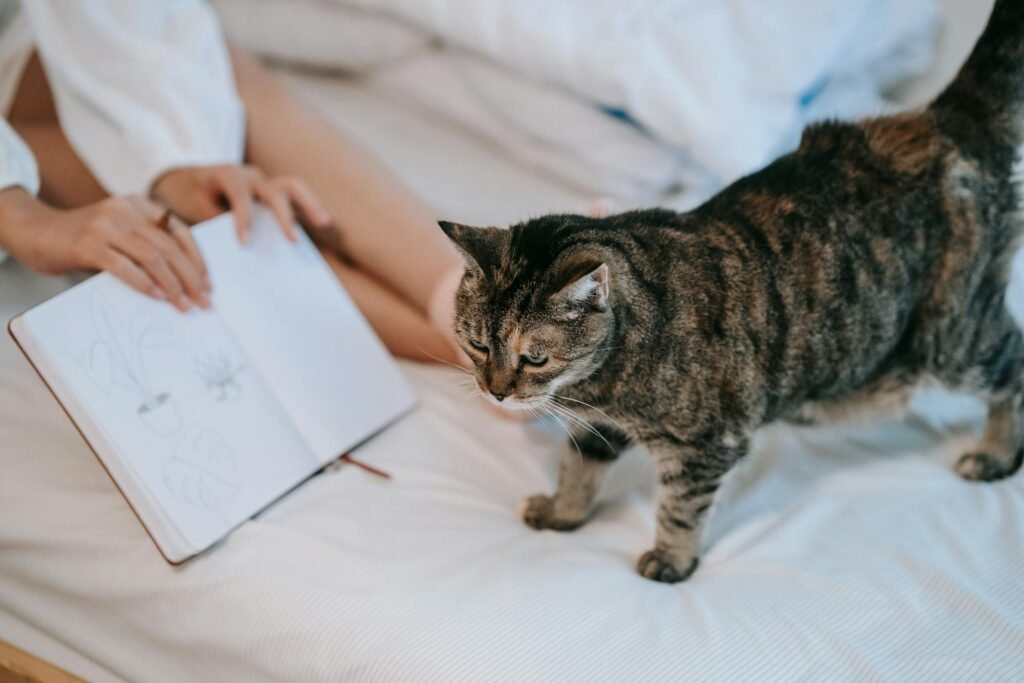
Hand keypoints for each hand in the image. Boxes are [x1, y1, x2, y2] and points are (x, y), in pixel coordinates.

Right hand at [0, 188, 208, 311]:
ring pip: (152, 257)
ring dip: (172, 285)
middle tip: (204, 302)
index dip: (197, 259)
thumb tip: (183, 281)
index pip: (179, 231)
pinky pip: (124, 266)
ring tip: (184, 305)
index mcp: (138, 204)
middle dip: (191, 277)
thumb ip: (146, 246)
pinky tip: (158, 297)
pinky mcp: (88, 243)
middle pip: (169, 247)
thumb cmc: (85, 240)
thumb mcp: (121, 234)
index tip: (208, 284)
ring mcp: (106, 224)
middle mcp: (124, 209)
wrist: (36, 232)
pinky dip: (144, 283)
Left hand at [150, 164, 332, 243]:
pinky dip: (310, 207)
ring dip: (310, 204)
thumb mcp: (190, 209)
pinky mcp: (272, 193)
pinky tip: (325, 221)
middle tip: (293, 240)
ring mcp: (264, 182)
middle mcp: (250, 175)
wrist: (182, 181)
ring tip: (325, 221)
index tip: (244, 243)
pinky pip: (296, 197)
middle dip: (285, 215)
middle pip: (275, 189)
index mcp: (227, 175)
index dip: (242, 218)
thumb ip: (209, 224)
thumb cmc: (186, 197)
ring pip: (293, 187)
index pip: (240, 194)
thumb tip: (225, 254)